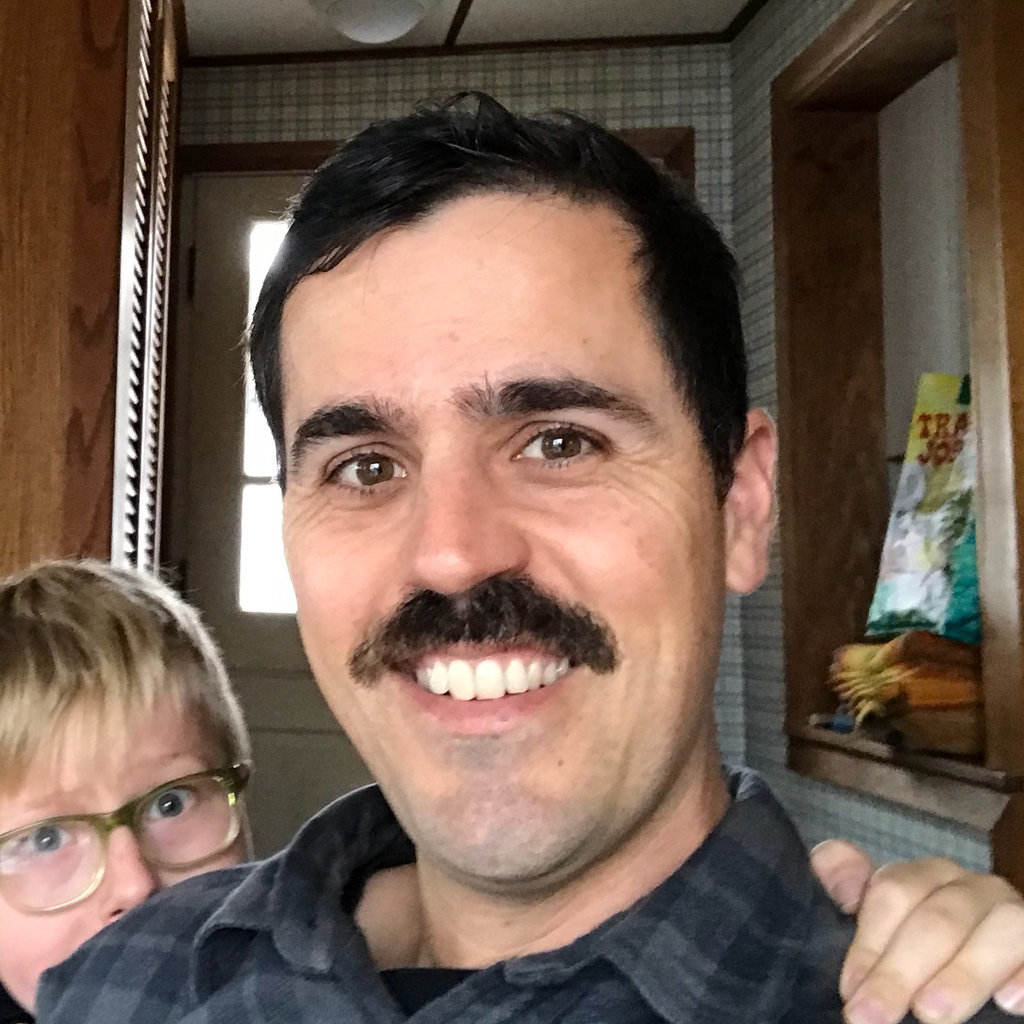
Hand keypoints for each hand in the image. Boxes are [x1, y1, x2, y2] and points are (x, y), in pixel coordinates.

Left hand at [810, 839, 1023, 1023]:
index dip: (869, 944)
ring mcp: (1011, 914)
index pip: (893, 893)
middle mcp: (970, 888)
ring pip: (994, 931)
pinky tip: (1008, 1003)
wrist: (960, 968)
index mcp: (925, 876)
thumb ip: (852, 889)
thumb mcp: (882, 925)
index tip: (851, 991)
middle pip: (937, 919)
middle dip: (900, 972)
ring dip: (962, 975)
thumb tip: (829, 866)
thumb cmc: (919, 954)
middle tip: (872, 1017)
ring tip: (931, 1015)